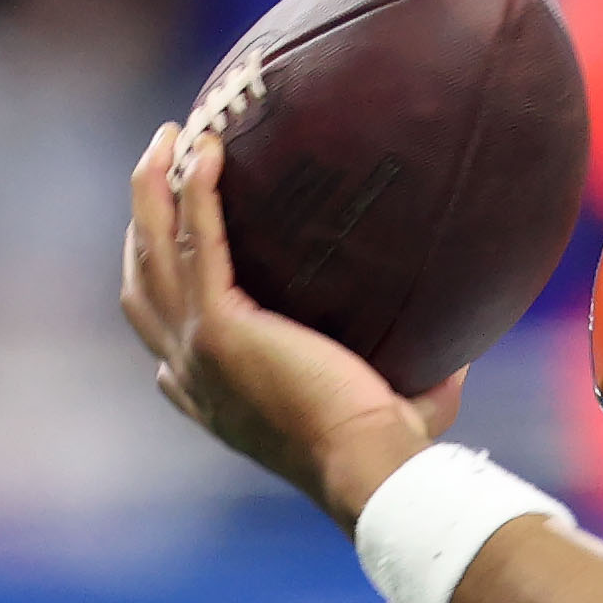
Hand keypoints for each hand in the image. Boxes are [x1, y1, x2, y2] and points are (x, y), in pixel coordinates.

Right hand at [120, 121, 462, 524]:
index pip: (162, 338)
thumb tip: (460, 359)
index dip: (153, 286)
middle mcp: (193, 372)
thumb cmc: (385, 452)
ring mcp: (198, 348)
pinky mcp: (220, 327)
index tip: (166, 246)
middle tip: (163, 163)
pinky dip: (195, 191)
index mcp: (213, 396)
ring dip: (154, 187)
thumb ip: (407, 383)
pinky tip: (208, 148)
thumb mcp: (378, 413)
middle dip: (144, 217)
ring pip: (153, 250)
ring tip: (173, 136)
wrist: (371, 467)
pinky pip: (196, 240)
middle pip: (142, 281)